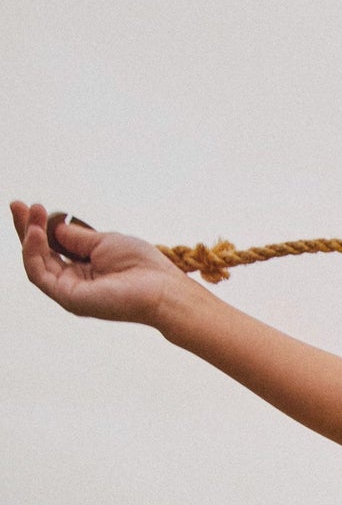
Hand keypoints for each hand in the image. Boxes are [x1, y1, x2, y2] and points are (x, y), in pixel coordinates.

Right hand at [10, 199, 189, 327]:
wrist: (161, 288)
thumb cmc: (141, 266)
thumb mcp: (104, 242)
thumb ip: (76, 237)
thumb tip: (55, 227)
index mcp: (85, 269)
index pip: (53, 247)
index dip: (40, 227)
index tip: (32, 206)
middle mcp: (75, 282)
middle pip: (40, 254)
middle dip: (27, 228)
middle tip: (17, 205)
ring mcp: (70, 292)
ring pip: (36, 263)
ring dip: (29, 236)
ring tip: (31, 213)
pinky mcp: (69, 299)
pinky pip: (40, 274)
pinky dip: (33, 252)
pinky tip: (35, 232)